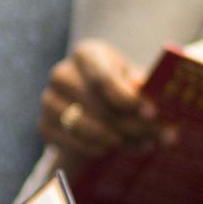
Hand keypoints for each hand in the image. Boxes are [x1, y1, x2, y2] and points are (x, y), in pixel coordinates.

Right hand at [38, 38, 172, 166]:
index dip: (128, 98)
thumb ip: (143, 88)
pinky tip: (115, 149)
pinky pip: (72, 142)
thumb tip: (155, 102)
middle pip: (98, 105)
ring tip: (141, 144)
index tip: (152, 113)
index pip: (103, 78)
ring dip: (116, 139)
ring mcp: (49, 100)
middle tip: (157, 137)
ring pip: (84, 126)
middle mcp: (61, 74)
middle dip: (131, 124)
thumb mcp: (131, 79)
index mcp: (86, 54)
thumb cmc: (117, 86)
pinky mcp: (45, 125)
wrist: (90, 103)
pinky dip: (96, 149)